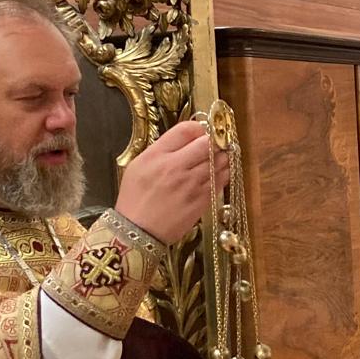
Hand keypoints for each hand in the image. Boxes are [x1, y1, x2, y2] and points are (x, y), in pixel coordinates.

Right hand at [115, 120, 231, 243]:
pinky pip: (222, 180)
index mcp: (158, 156)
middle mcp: (176, 167)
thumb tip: (186, 138)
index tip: (200, 132)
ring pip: (220, 161)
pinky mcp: (202, 200)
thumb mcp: (138, 165)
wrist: (137, 231)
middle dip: (214, 141)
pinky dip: (223, 174)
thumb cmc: (135, 198)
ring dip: (222, 157)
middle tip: (214, 144)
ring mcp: (192, 184)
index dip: (198, 127)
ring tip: (218, 158)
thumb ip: (161, 149)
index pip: (186, 130)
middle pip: (208, 143)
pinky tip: (218, 173)